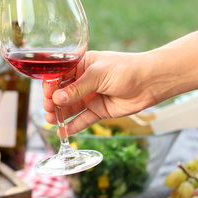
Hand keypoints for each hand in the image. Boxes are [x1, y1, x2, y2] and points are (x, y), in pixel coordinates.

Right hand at [43, 51, 160, 135]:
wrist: (151, 82)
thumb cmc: (126, 69)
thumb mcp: (98, 75)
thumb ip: (77, 88)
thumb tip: (57, 99)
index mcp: (82, 65)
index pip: (60, 76)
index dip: (51, 86)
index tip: (46, 95)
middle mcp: (84, 81)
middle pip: (62, 94)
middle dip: (53, 102)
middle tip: (48, 109)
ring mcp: (91, 96)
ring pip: (71, 108)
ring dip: (60, 115)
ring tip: (51, 121)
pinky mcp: (99, 110)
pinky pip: (83, 119)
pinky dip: (73, 126)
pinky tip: (63, 132)